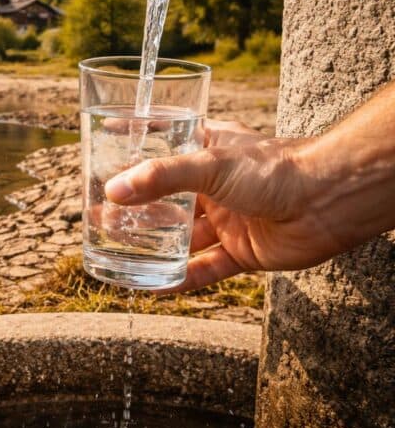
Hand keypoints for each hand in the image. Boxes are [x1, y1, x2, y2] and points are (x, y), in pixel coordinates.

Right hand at [104, 119, 337, 291]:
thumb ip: (160, 178)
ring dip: (151, 244)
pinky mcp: (243, 252)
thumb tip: (114, 192)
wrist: (328, 201)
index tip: (105, 141)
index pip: (164, 142)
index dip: (135, 143)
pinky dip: (182, 277)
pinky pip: (207, 268)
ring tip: (115, 248)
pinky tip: (155, 285)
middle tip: (99, 213)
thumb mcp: (209, 164)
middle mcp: (216, 186)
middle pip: (167, 198)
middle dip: (134, 208)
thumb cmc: (275, 168)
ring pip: (182, 236)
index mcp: (208, 151)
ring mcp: (229, 219)